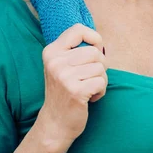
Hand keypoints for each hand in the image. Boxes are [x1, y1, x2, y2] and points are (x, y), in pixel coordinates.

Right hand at [39, 24, 107, 145]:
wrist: (55, 123)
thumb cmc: (64, 92)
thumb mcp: (61, 66)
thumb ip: (74, 51)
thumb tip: (99, 42)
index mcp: (51, 52)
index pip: (77, 30)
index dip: (93, 37)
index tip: (96, 50)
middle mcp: (55, 62)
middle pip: (94, 51)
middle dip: (100, 65)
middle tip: (90, 78)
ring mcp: (64, 76)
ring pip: (100, 67)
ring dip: (100, 80)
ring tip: (88, 88)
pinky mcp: (76, 91)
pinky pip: (102, 82)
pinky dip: (101, 91)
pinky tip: (90, 98)